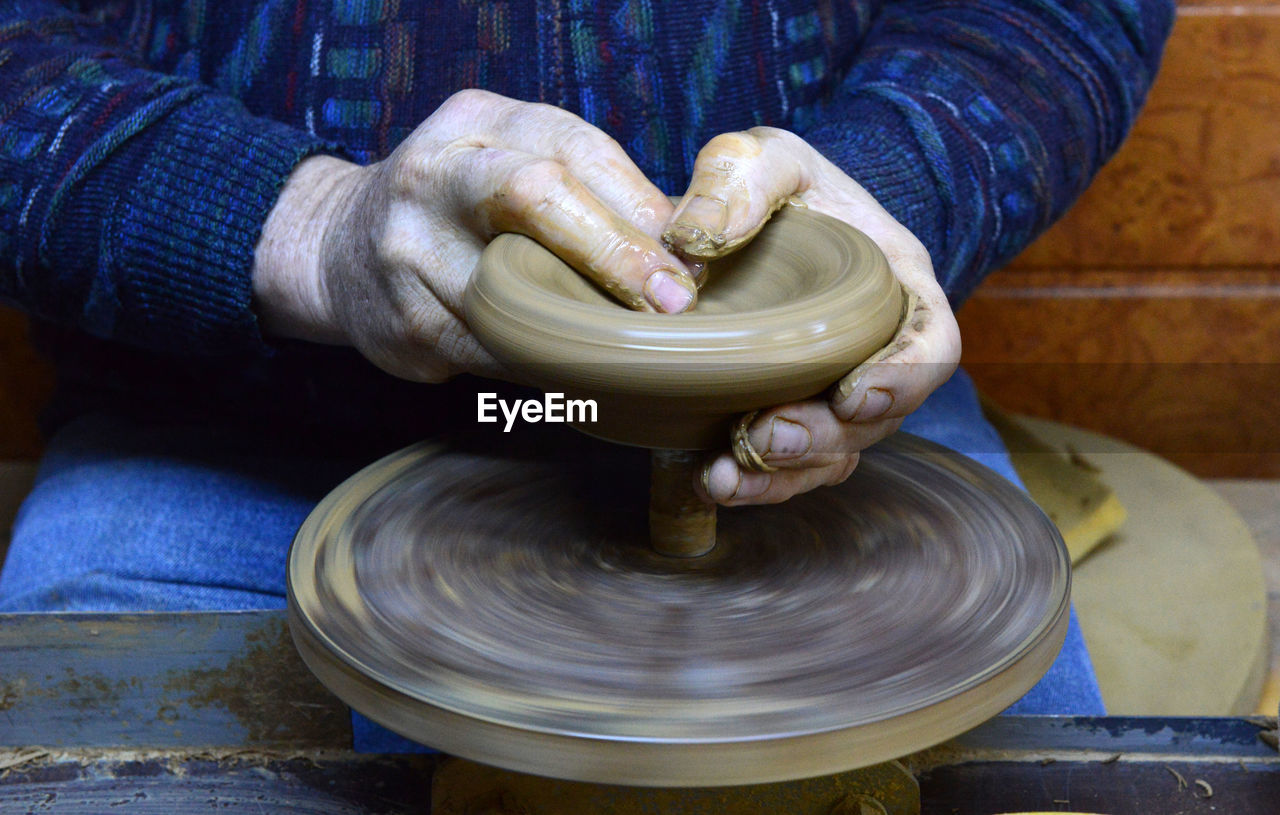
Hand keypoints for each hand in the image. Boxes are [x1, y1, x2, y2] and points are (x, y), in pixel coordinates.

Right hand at [252, 89, 698, 381]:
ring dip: (586, 327)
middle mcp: (435, 174)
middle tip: (672, 302)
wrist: (340, 246)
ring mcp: (409, 250)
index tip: (690, 262)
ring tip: (636, 349)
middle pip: (534, 196)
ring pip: (514, 295)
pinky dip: (544, 365)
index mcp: (478, 123)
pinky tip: (581, 371)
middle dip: (615, 252)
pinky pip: (494, 354)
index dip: (639, 208)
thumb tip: (690, 247)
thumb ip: (592, 188)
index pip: (574, 152)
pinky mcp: (404, 323)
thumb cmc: (463, 203)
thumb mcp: (515, 162)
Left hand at [664, 128, 960, 505]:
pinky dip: (753, 481)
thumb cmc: (773, 183)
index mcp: (896, 284)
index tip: (853, 395)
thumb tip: (690, 242)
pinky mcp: (787, 411)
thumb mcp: (761, 158)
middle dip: (825, 437)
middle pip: (878, 417)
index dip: (904, 378)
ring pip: (833, 453)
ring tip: (726, 474)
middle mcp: (876, 348)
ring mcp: (833, 387)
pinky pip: (788, 466)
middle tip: (767, 434)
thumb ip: (736, 181)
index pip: (933, 343)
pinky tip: (706, 480)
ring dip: (784, 474)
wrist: (747, 215)